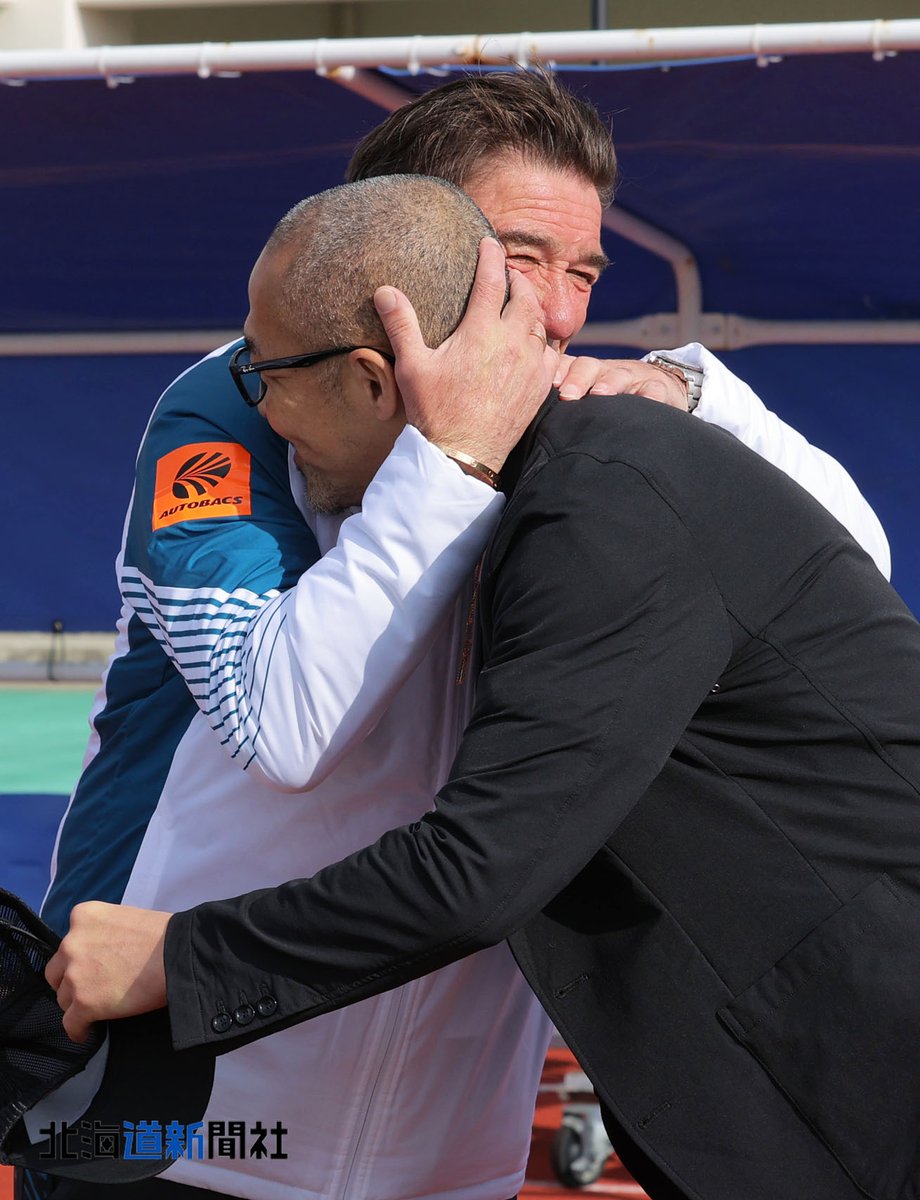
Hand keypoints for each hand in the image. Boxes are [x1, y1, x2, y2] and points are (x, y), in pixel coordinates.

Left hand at [45, 901, 170, 1042]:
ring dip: (78, 1003)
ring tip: (98, 1008)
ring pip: (63, 998)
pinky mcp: (84, 1004)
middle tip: (92, 987)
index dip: (79, 958)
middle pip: (57, 972)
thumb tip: (100, 954)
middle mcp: (71, 943)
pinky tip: (87, 1031)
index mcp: (83, 917)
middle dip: (71, 980)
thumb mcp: (125, 918)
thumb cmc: (163, 935)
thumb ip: (103, 933)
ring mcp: (76, 975)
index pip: (67, 943)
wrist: (179, 954)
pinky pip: (70, 1024)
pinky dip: (78, 1029)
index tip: (92, 967)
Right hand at [374, 237, 556, 474]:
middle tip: (507, 274)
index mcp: (481, 333)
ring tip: (519, 305)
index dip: (491, 256)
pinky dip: (542, 340)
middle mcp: (512, 343)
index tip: (488, 243)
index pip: (492, 280)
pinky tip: (533, 342)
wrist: (463, 455)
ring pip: (541, 323)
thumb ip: (401, 324)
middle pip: (525, 296)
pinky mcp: (540, 387)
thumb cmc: (435, 412)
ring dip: (531, 308)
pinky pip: (551, 353)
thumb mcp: (412, 367)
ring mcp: (531, 366)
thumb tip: (385, 290)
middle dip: (517, 279)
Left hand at [555, 355, 690, 409]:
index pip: (565, 366)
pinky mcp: (658, 388)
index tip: (546, 385)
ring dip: (608, 383)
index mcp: (584, 373)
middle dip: (576, 379)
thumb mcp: (588, 396)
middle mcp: (605, 371)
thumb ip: (563, 401)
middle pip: (587, 366)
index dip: (555, 372)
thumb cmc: (612, 398)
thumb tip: (532, 417)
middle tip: (567, 395)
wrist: (659, 388)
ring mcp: (632, 377)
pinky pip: (655, 390)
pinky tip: (647, 404)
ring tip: (600, 394)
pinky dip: (651, 396)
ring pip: (618, 375)